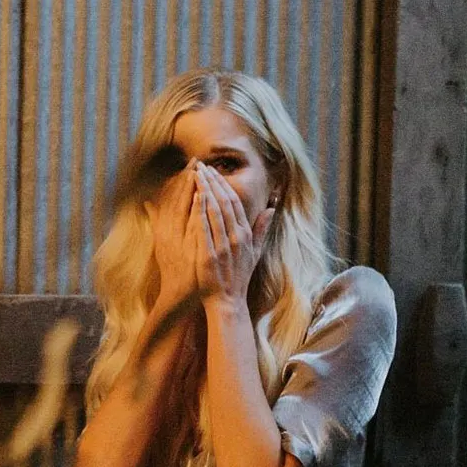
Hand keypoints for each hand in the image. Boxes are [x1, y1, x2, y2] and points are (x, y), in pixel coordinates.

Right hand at [145, 159, 197, 304]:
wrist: (178, 294)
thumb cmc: (174, 267)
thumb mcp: (163, 242)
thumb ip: (157, 220)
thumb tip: (147, 201)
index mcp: (164, 229)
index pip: (172, 198)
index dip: (181, 180)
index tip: (191, 164)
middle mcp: (168, 232)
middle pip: (176, 199)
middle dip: (186, 179)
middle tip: (196, 160)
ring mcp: (176, 240)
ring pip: (182, 209)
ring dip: (189, 189)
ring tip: (199, 171)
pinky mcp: (185, 249)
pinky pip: (190, 226)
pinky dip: (195, 211)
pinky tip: (202, 197)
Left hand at [189, 161, 274, 307]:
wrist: (228, 300)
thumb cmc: (238, 276)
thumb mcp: (255, 252)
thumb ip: (262, 230)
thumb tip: (271, 209)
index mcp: (245, 235)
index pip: (235, 203)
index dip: (225, 185)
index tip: (214, 171)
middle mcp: (236, 238)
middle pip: (225, 202)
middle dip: (213, 182)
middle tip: (201, 165)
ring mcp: (223, 246)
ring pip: (215, 211)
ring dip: (206, 190)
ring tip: (195, 174)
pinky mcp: (209, 255)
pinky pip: (204, 229)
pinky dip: (200, 212)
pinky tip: (194, 197)